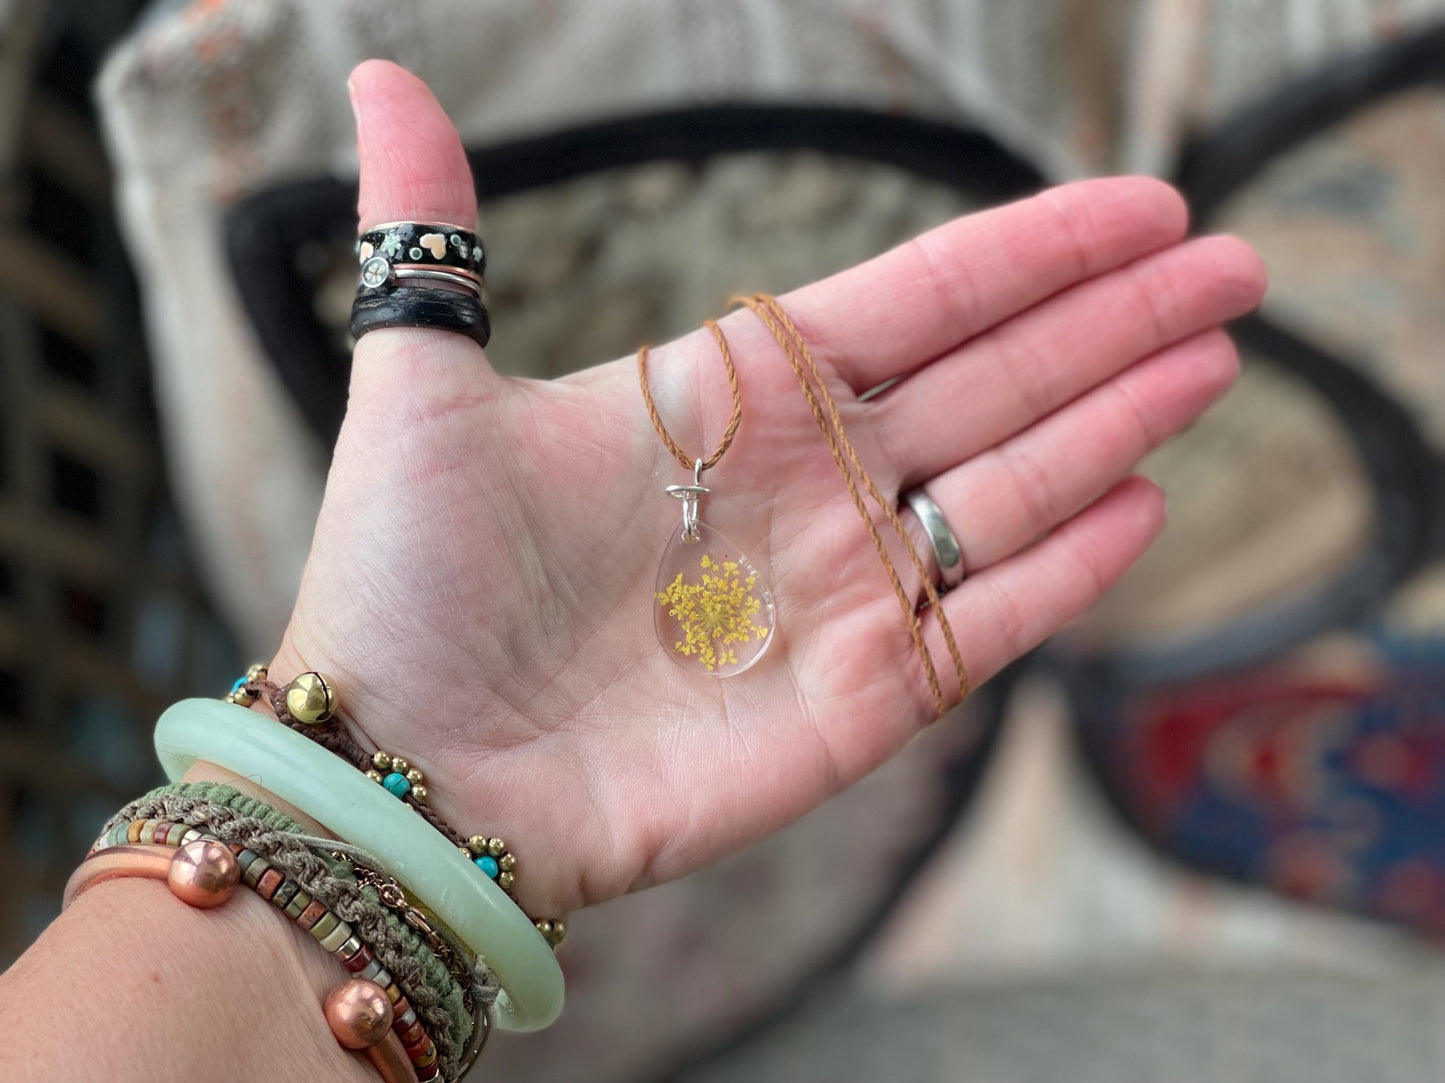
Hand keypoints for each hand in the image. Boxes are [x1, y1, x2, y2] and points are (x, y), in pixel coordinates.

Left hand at [269, 60, 1264, 916]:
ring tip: (1213, 360)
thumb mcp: (422, 386)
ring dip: (1116, 423)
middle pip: (994, 383)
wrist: (404, 775)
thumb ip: (433, 234)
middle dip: (1116, 323)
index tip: (1137, 206)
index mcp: (732, 400)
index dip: (1031, 253)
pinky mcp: (859, 703)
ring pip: (1011, 491)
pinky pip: (986, 622)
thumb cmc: (405, 583)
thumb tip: (383, 76)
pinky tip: (1143, 501)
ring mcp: (840, 596)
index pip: (918, 302)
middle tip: (1233, 263)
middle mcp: (804, 487)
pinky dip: (1066, 568)